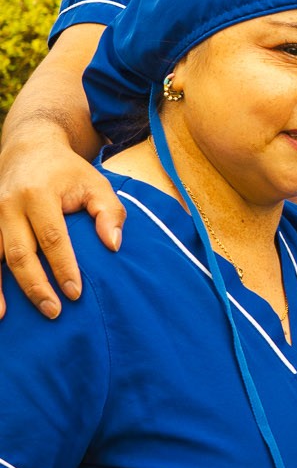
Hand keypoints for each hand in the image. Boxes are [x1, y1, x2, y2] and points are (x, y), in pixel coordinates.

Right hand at [0, 129, 123, 319]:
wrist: (29, 149)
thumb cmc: (68, 172)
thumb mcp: (96, 183)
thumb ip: (110, 212)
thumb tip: (113, 245)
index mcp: (39, 194)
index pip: (51, 237)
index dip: (62, 267)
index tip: (75, 293)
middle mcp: (8, 205)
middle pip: (18, 253)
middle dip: (35, 285)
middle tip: (53, 311)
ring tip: (5, 318)